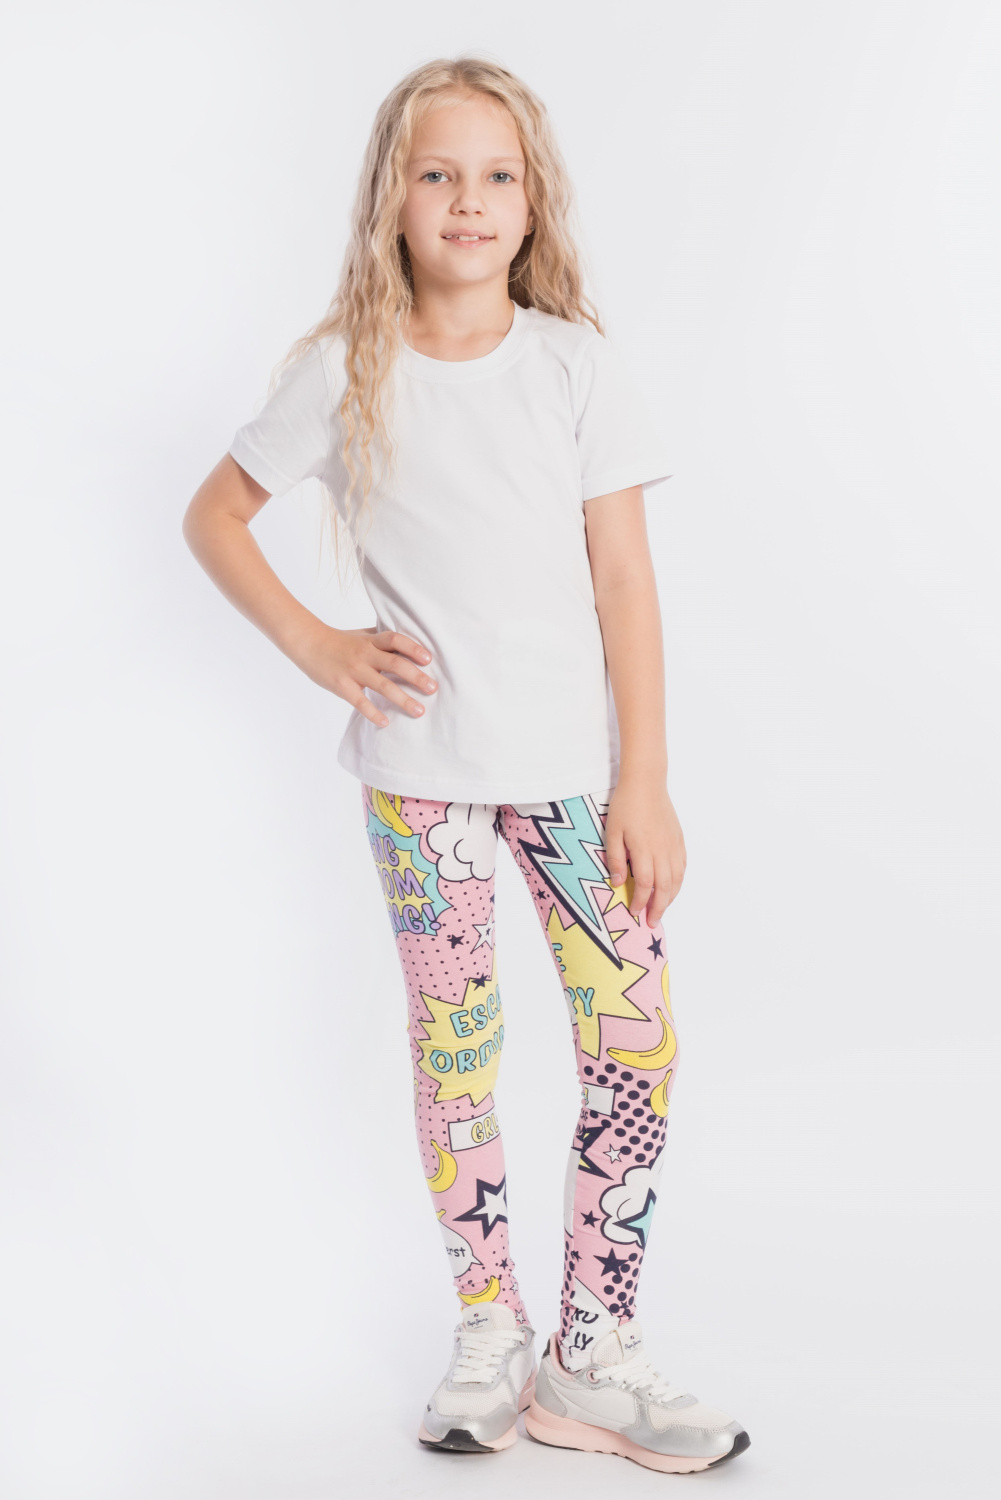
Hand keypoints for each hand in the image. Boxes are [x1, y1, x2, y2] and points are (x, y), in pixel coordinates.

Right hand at [291, 624, 437, 727]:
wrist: (308, 643)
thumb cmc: (339, 641)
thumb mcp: (362, 635)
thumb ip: (382, 639)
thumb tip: (409, 644)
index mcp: (371, 641)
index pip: (395, 640)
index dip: (413, 648)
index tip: (429, 659)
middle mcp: (365, 654)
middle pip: (395, 664)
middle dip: (416, 677)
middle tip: (433, 688)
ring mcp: (353, 670)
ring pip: (383, 685)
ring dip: (403, 699)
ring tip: (419, 710)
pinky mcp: (342, 686)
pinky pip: (360, 702)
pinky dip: (373, 713)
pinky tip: (386, 722)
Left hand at [603, 776, 686, 926]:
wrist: (646, 782)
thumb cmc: (625, 805)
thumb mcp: (612, 832)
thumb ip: (614, 859)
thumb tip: (617, 883)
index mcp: (644, 850)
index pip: (644, 884)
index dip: (640, 901)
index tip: (634, 912)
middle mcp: (662, 850)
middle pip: (664, 887)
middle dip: (658, 907)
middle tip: (653, 922)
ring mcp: (673, 845)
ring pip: (677, 879)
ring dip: (671, 897)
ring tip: (663, 909)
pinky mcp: (679, 839)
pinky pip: (683, 866)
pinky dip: (679, 881)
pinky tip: (673, 887)